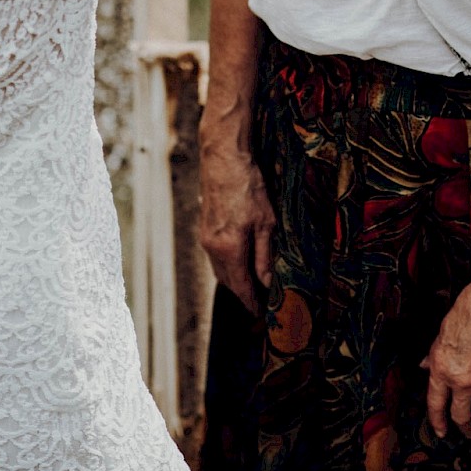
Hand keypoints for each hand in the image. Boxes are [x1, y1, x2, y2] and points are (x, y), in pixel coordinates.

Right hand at [199, 141, 275, 312]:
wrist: (223, 157)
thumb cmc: (248, 185)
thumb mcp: (266, 221)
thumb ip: (264, 255)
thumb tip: (266, 282)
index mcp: (229, 250)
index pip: (241, 287)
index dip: (252, 302)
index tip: (261, 314)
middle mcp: (213, 248)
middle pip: (228, 282)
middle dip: (243, 294)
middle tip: (259, 302)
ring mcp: (205, 238)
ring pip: (220, 269)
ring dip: (234, 280)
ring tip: (251, 285)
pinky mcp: (204, 227)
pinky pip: (215, 256)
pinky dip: (227, 265)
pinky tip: (238, 261)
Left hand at [421, 259, 470, 444]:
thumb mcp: (444, 328)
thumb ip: (436, 353)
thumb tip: (426, 365)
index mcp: (444, 368)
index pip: (436, 403)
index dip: (437, 420)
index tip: (441, 431)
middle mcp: (465, 381)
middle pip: (461, 414)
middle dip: (462, 427)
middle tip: (465, 433)